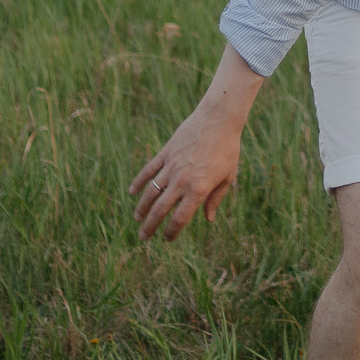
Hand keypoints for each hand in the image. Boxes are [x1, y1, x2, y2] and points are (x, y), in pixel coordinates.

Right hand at [130, 105, 243, 241]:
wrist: (218, 120)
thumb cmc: (228, 149)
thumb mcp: (228, 177)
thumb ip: (216, 199)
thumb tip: (208, 219)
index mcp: (199, 189)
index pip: (180, 218)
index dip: (172, 231)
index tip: (167, 238)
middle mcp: (182, 180)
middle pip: (161, 210)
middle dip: (150, 226)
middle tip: (143, 237)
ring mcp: (171, 166)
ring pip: (151, 192)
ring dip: (142, 208)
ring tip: (137, 219)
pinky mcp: (165, 153)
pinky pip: (148, 171)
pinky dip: (138, 182)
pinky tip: (132, 192)